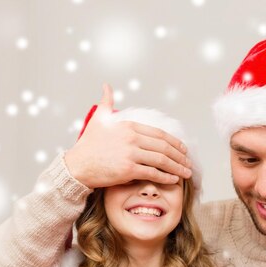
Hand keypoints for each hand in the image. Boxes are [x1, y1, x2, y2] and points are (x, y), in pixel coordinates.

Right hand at [64, 83, 191, 188]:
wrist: (77, 165)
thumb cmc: (88, 145)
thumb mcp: (98, 118)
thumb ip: (106, 101)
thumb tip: (106, 86)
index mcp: (129, 126)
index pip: (159, 134)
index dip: (174, 142)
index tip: (183, 149)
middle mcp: (132, 138)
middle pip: (164, 147)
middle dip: (180, 156)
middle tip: (188, 163)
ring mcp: (130, 154)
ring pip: (162, 160)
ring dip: (177, 167)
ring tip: (186, 173)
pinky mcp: (128, 170)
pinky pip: (153, 173)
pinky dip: (166, 177)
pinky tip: (174, 180)